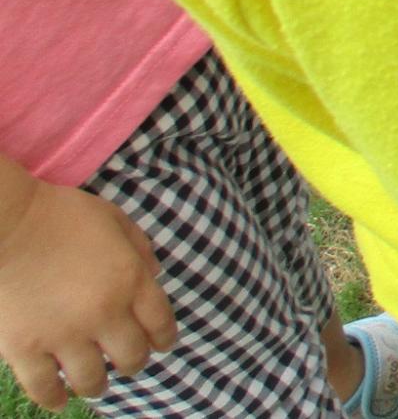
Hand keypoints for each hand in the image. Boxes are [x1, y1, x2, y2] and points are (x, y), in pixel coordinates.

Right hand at [0, 181, 175, 409]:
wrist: (7, 224)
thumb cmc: (61, 214)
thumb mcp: (114, 219)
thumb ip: (140, 248)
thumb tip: (156, 275)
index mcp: (130, 280)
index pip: (160, 324)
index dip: (164, 339)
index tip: (161, 344)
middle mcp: (103, 314)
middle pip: (131, 356)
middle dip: (133, 362)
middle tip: (127, 363)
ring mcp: (64, 335)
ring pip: (92, 379)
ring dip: (98, 384)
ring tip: (96, 384)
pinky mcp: (26, 348)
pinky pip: (45, 387)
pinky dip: (54, 398)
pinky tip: (59, 400)